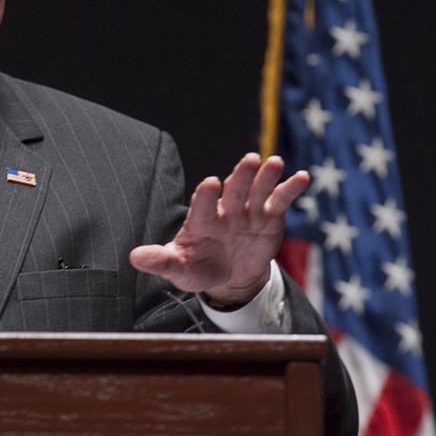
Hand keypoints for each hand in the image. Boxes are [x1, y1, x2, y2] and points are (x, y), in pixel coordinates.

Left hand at [129, 153, 307, 307]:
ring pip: (257, 190)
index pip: (203, 206)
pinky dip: (290, 188)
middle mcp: (225, 210)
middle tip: (249, 160)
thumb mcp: (179, 268)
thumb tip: (134, 257)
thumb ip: (161, 261)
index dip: (206, 197)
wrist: (228, 275)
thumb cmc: (198, 268)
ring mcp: (247, 211)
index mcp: (201, 221)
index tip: (210, 184)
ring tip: (274, 163)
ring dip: (266, 176)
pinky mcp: (268, 216)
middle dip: (241, 176)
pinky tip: (301, 177)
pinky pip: (279, 200)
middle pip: (233, 190)